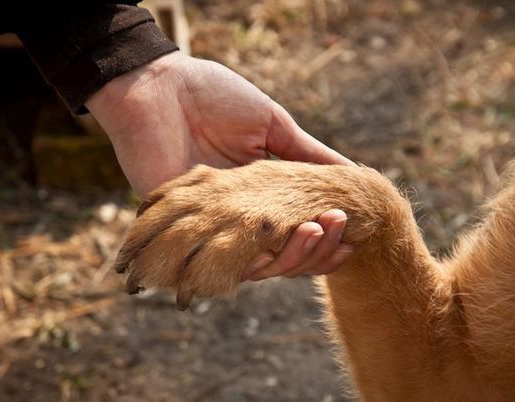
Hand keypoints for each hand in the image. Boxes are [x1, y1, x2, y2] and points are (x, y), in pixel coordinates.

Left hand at [86, 51, 355, 279]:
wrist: (160, 87)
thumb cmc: (215, 98)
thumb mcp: (272, 125)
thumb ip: (307, 154)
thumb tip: (354, 175)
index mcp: (259, 199)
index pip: (297, 233)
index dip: (326, 239)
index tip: (354, 229)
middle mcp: (237, 221)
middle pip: (285, 257)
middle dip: (319, 249)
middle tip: (340, 224)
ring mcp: (210, 229)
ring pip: (260, 266)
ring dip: (296, 255)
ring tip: (318, 228)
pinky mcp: (180, 231)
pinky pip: (222, 263)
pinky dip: (257, 260)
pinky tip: (283, 240)